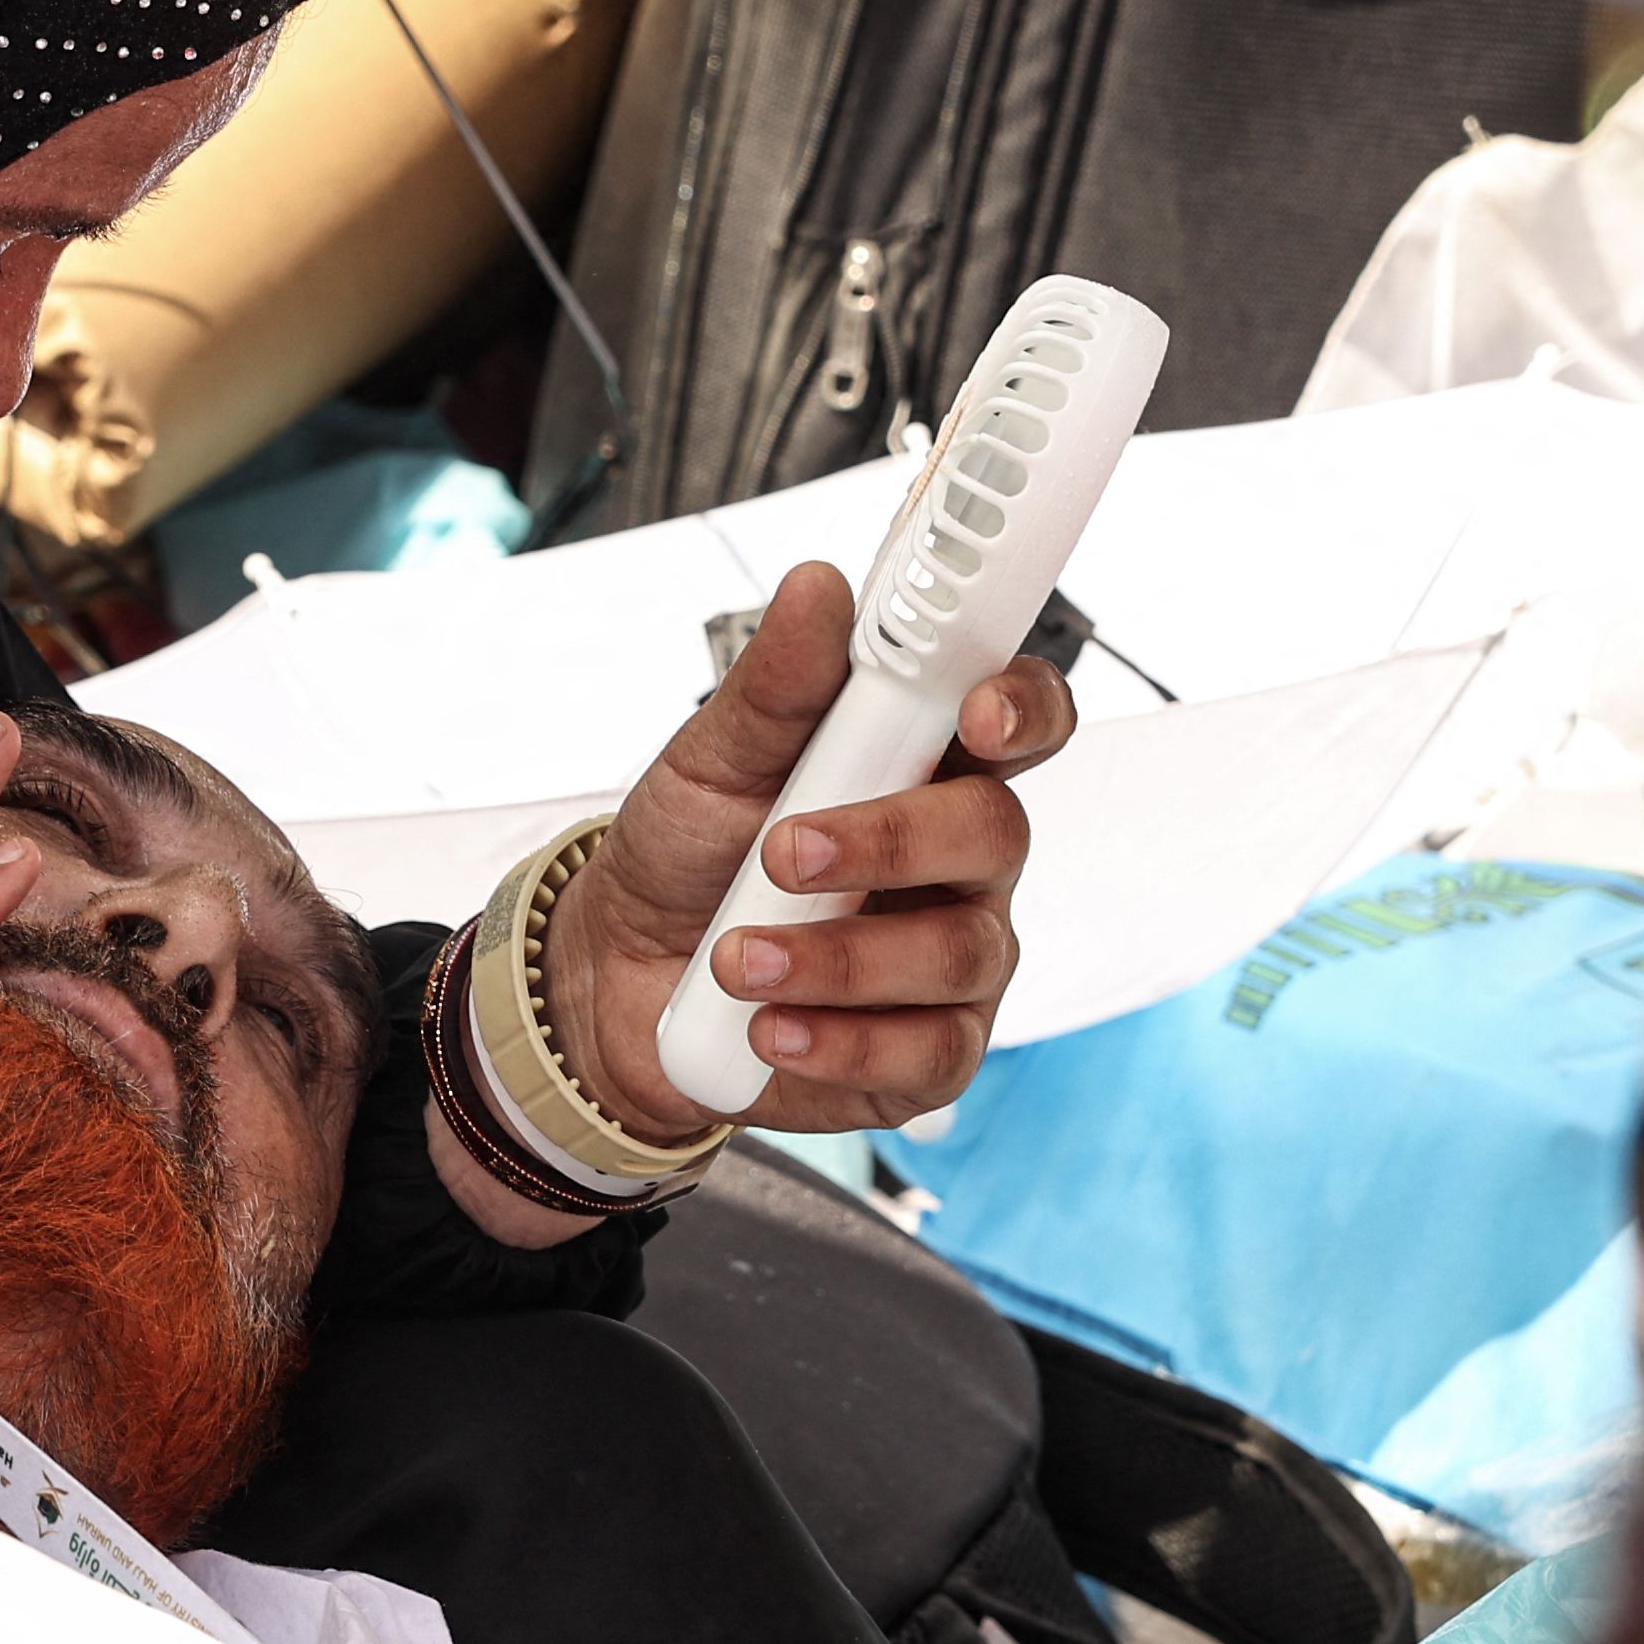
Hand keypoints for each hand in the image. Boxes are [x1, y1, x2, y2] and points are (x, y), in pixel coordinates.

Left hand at [535, 563, 1070, 1137]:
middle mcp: (962, 863)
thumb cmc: (688, 855)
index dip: (1024, 710)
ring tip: (736, 958)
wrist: (619, 977)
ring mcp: (955, 961)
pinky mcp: (928, 1054)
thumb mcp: (709, 761)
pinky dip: (839, 1041)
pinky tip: (768, 1030)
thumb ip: (775, 687)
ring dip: (839, 957)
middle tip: (784, 852)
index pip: (1022, 720)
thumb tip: (819, 588)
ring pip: (958, 953)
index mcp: (928, 767)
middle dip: (891, 841)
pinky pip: (927, 1053)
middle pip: (998, 834)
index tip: (979, 713)